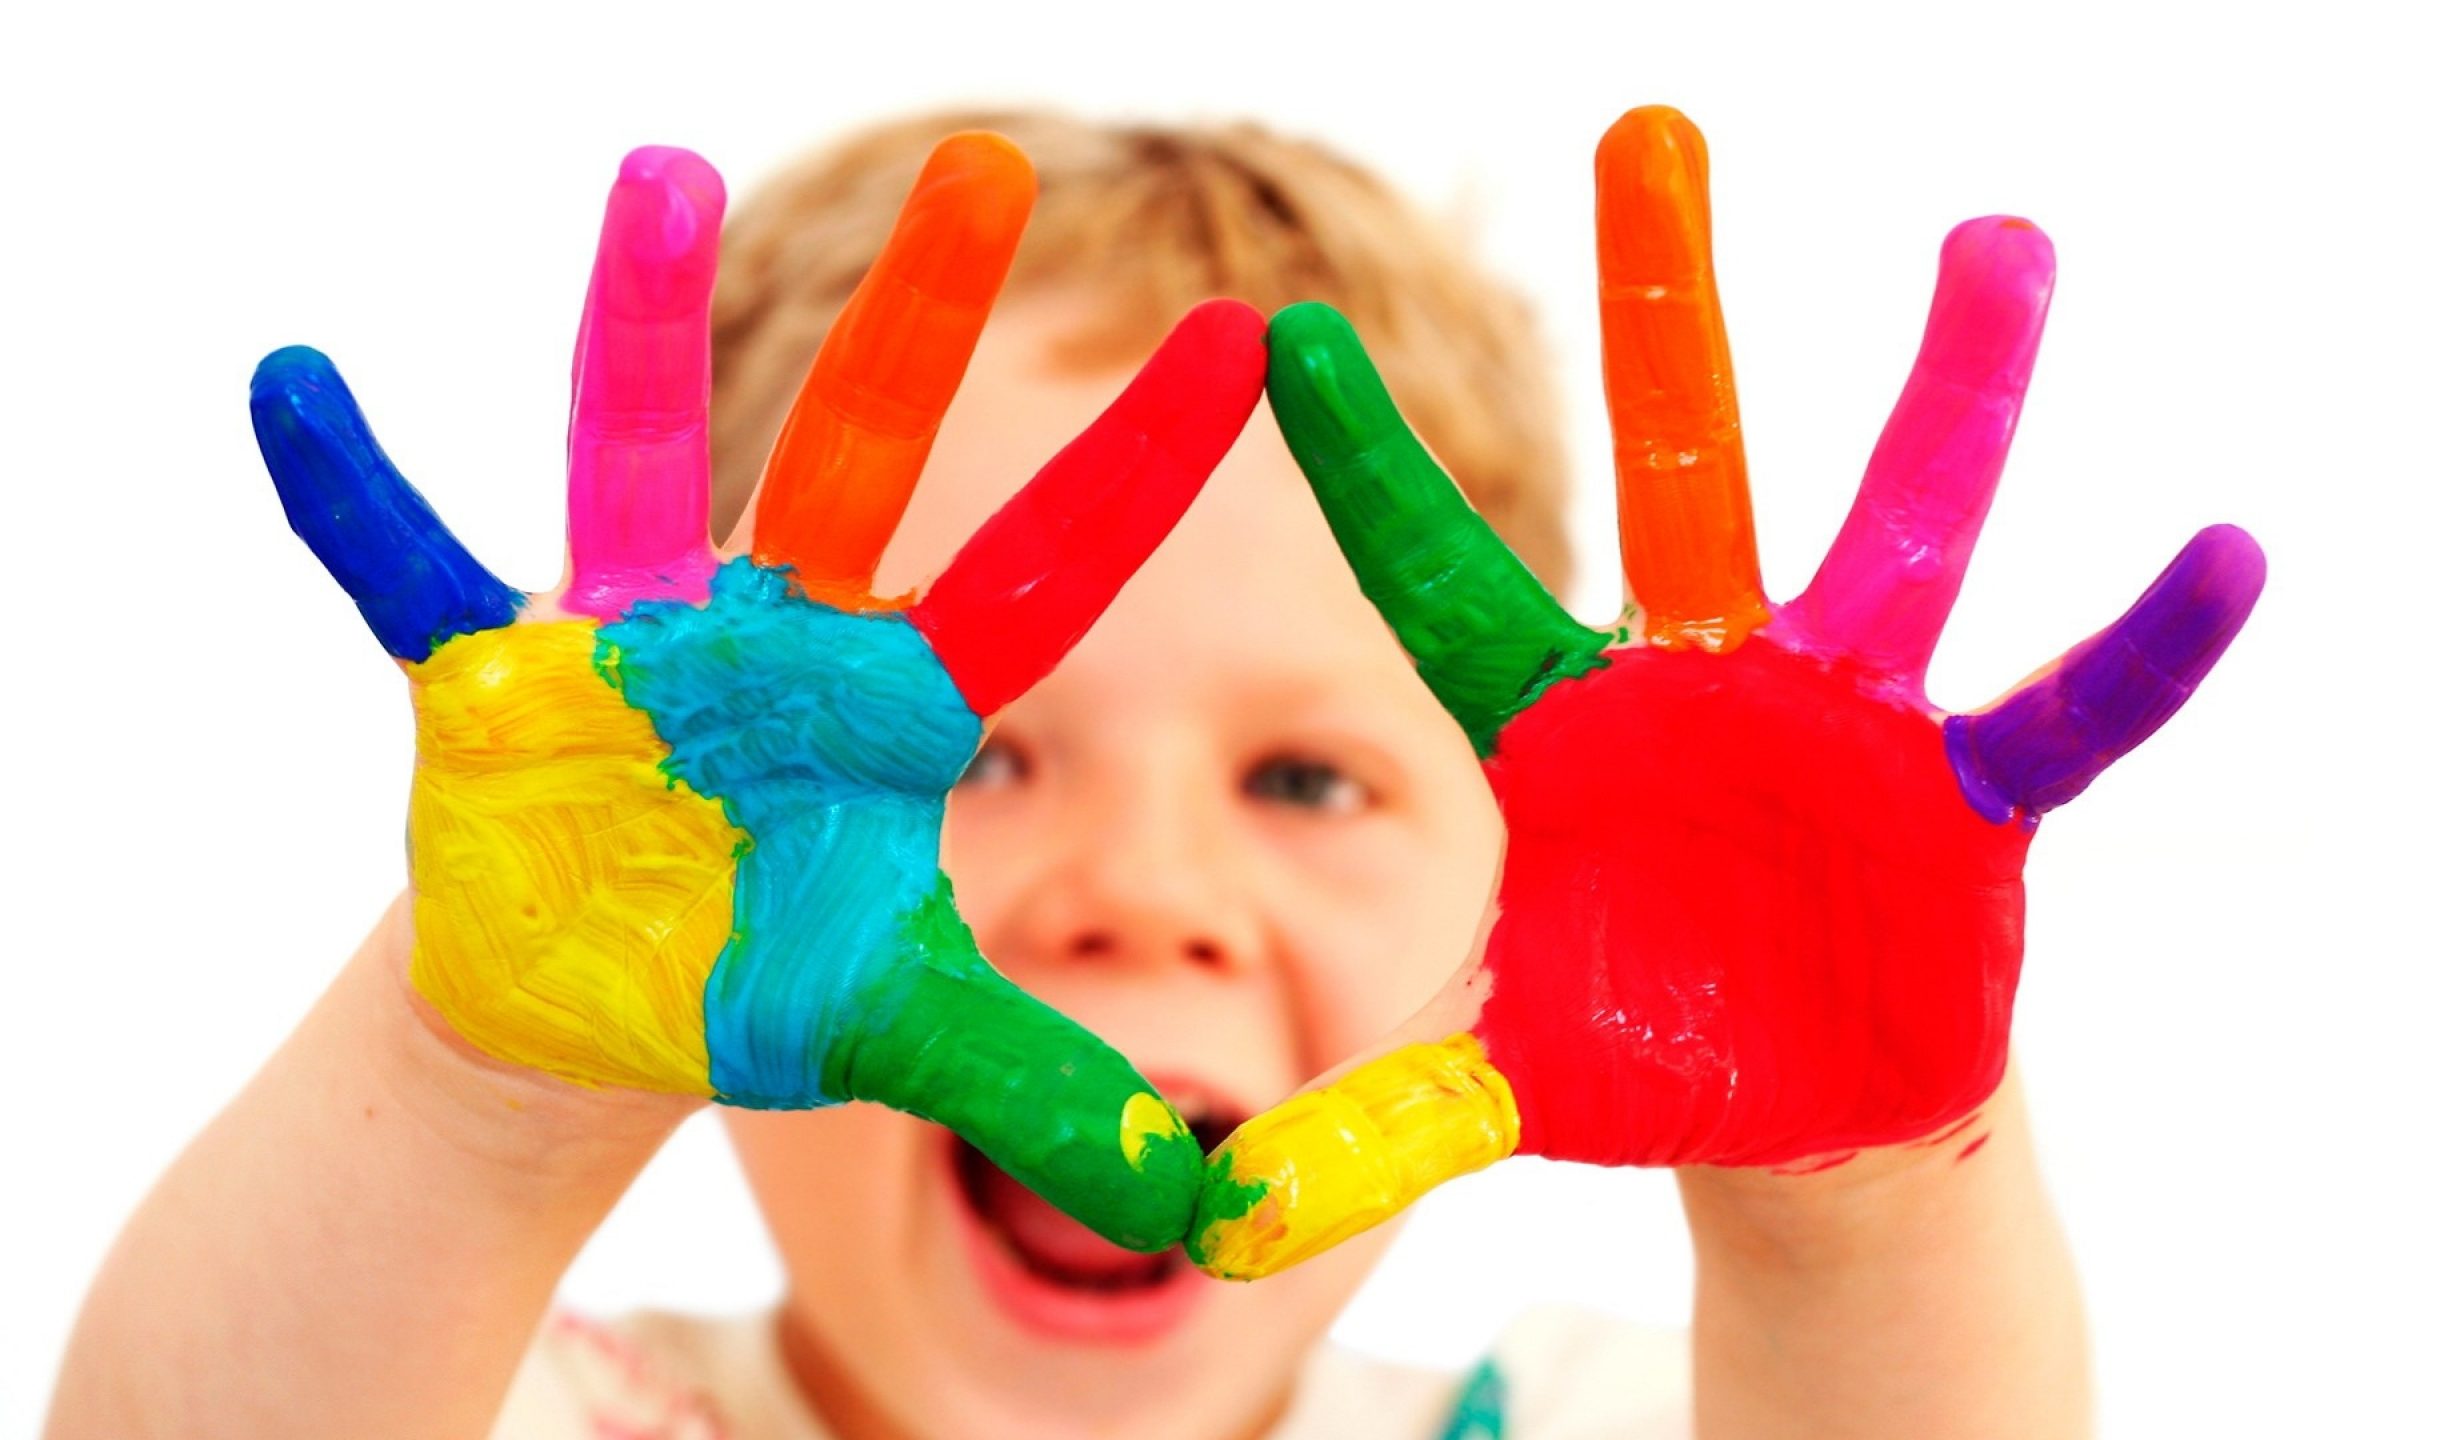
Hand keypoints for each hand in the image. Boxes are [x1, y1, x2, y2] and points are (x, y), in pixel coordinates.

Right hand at [252, 136, 1265, 1249]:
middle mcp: (774, 634)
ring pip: (636, 452)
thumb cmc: (752, 982)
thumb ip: (1037, 1087)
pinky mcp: (497, 678)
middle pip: (865, 458)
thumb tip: (1194, 1193)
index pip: (1047, 575)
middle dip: (925, 322)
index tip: (1249, 347)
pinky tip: (291, 388)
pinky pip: (410, 568)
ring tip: (659, 177)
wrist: (582, 1005)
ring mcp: (633, 640)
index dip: (1141, 470)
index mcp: (891, 703)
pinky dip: (354, 492)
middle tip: (994, 162)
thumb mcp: (899, 1033)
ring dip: (641, 325)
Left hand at [1188, 106, 2263, 1277]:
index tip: (1279, 339)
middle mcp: (1706, 684)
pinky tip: (2225, 557)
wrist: (1799, 1100)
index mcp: (1568, 729)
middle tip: (1648, 126)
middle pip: (1682, 473)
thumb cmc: (1644, 1056)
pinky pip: (2063, 714)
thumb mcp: (1506, 1087)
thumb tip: (1214, 1222)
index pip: (1446, 585)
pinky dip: (2139, 654)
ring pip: (1899, 530)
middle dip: (1665, 307)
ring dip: (1954, 393)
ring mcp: (1845, 720)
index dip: (1371, 473)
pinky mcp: (1964, 795)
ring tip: (2003, 243)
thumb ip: (1377, 1128)